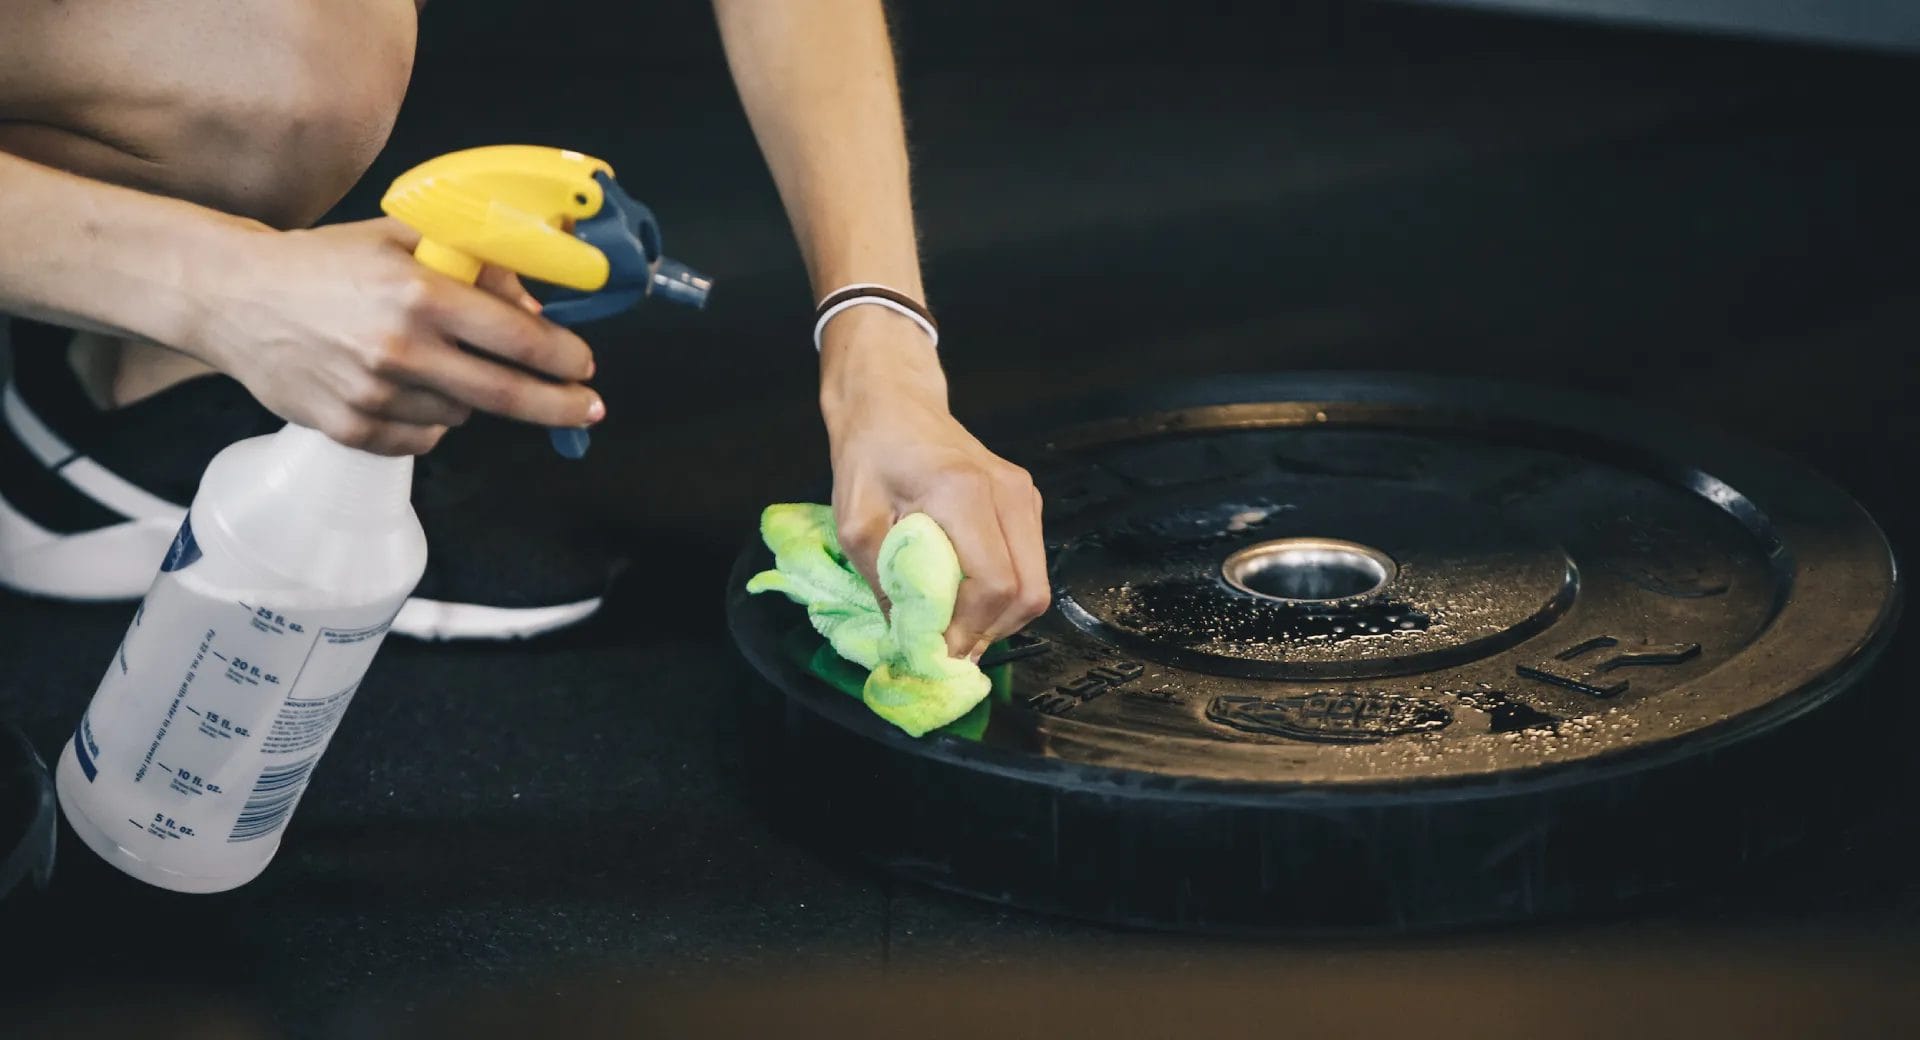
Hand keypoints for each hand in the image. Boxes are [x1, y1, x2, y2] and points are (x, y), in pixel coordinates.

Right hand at [183, 218, 601, 454]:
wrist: (233, 298)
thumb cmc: (323, 263)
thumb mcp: (400, 238)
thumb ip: (473, 265)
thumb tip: (534, 307)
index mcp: (418, 295)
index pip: (518, 338)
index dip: (563, 358)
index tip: (585, 366)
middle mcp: (399, 350)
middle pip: (505, 395)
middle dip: (558, 405)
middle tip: (586, 408)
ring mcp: (373, 396)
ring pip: (463, 415)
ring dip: (473, 397)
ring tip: (442, 365)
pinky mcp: (350, 429)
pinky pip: (423, 437)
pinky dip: (431, 419)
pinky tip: (408, 387)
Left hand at [821, 308, 1049, 659]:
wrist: (894, 405)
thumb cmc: (869, 458)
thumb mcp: (856, 525)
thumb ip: (886, 584)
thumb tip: (910, 642)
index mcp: (963, 493)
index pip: (993, 584)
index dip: (969, 630)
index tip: (935, 649)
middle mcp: (1007, 493)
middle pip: (1028, 593)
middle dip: (989, 632)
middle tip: (947, 646)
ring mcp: (1024, 496)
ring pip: (1035, 585)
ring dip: (998, 618)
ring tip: (953, 622)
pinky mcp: (1027, 501)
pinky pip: (1030, 566)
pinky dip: (1002, 594)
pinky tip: (964, 593)